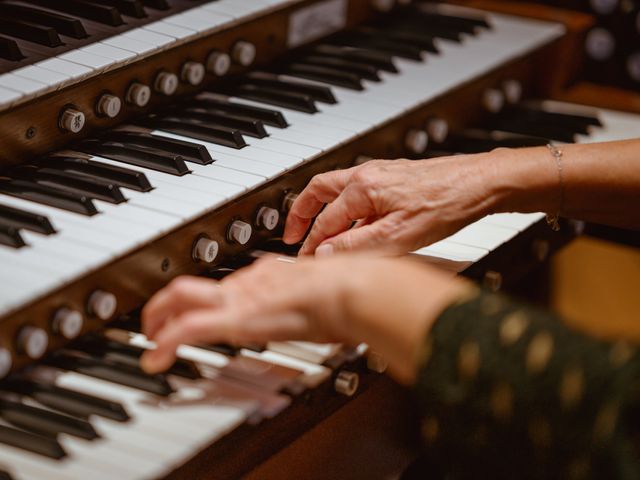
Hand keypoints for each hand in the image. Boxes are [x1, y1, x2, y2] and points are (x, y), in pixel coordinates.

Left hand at [140, 255, 467, 382]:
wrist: (349, 289)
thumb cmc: (348, 291)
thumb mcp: (327, 294)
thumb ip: (319, 301)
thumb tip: (331, 313)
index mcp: (268, 275)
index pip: (226, 281)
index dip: (207, 294)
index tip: (201, 306)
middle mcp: (247, 281)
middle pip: (192, 283)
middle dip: (166, 301)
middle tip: (156, 320)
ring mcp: (239, 298)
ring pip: (179, 298)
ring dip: (157, 319)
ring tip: (149, 340)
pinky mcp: (236, 318)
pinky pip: (187, 329)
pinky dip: (165, 343)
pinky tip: (155, 359)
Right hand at [283, 155, 501, 255]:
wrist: (481, 183)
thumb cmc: (446, 204)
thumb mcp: (398, 236)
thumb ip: (357, 245)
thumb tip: (325, 253)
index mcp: (363, 187)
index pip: (325, 221)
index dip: (311, 244)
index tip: (303, 259)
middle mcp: (367, 174)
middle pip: (319, 190)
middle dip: (301, 213)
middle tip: (291, 234)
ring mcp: (380, 173)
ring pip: (338, 189)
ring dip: (323, 210)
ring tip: (318, 232)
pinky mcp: (394, 177)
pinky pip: (358, 191)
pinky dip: (346, 208)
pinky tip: (356, 227)